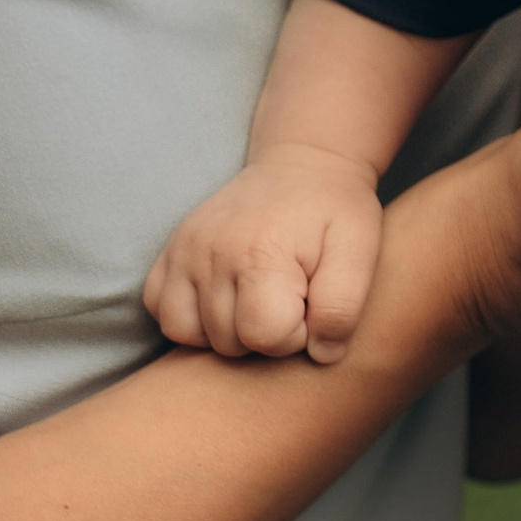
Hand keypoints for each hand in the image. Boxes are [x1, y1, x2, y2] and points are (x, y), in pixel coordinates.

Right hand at [143, 146, 386, 361]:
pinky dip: (189, 314)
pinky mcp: (170, 251)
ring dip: (224, 330)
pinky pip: (160, 309)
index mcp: (261, 254)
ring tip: (257, 301)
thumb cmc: (335, 212)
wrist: (303, 166)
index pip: (265, 336)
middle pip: (227, 342)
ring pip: (185, 332)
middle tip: (289, 300)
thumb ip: (342, 308)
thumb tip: (321, 354)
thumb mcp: (359, 252)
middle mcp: (212, 253)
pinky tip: (224, 297)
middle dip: (264, 334)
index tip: (310, 305)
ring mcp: (184, 251)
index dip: (296, 335)